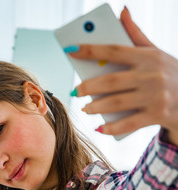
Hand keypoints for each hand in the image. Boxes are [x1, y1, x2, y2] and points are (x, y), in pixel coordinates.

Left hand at [70, 7, 177, 145]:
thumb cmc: (169, 73)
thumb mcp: (156, 52)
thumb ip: (137, 34)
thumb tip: (122, 11)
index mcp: (149, 56)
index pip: (114, 50)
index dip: (90, 50)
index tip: (70, 50)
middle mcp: (153, 74)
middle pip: (111, 80)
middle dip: (88, 86)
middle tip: (75, 91)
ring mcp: (156, 96)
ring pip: (117, 102)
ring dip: (96, 107)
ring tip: (84, 108)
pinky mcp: (158, 114)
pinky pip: (129, 123)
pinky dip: (112, 127)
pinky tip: (99, 128)